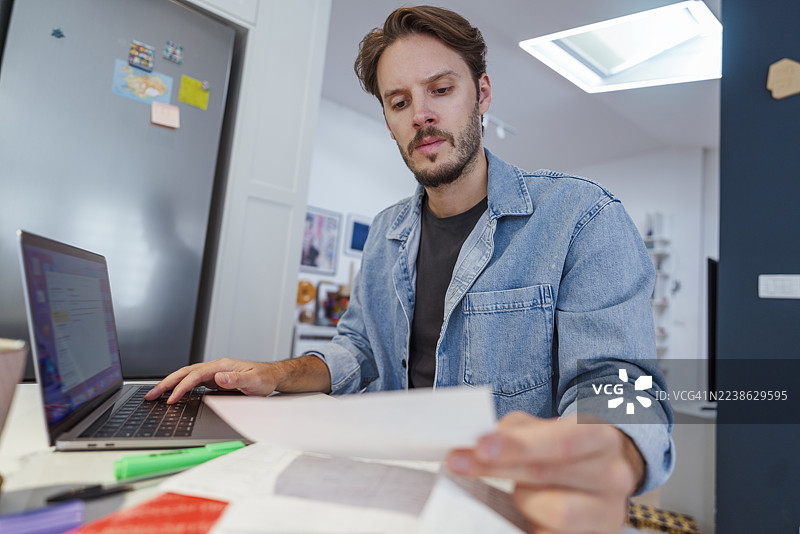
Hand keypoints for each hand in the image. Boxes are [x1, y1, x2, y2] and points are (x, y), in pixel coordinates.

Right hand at [144, 357, 279, 403]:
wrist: (272, 376)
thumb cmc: (264, 378)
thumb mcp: (254, 381)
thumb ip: (236, 379)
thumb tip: (219, 377)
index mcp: (222, 365)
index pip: (195, 375)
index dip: (182, 387)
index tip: (171, 399)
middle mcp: (216, 367)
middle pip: (185, 372)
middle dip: (166, 383)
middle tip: (150, 395)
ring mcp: (214, 373)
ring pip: (187, 376)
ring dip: (170, 384)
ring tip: (155, 394)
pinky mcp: (215, 379)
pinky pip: (193, 382)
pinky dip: (180, 387)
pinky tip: (173, 394)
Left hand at [445, 412, 643, 533]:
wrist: (606, 473)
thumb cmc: (568, 448)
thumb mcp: (548, 426)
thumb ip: (517, 430)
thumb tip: (481, 440)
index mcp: (601, 437)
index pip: (560, 441)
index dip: (518, 445)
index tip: (480, 445)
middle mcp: (613, 475)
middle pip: (550, 475)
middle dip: (499, 468)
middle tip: (458, 462)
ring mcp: (610, 512)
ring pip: (558, 513)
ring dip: (525, 500)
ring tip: (521, 492)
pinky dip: (532, 526)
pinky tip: (522, 517)